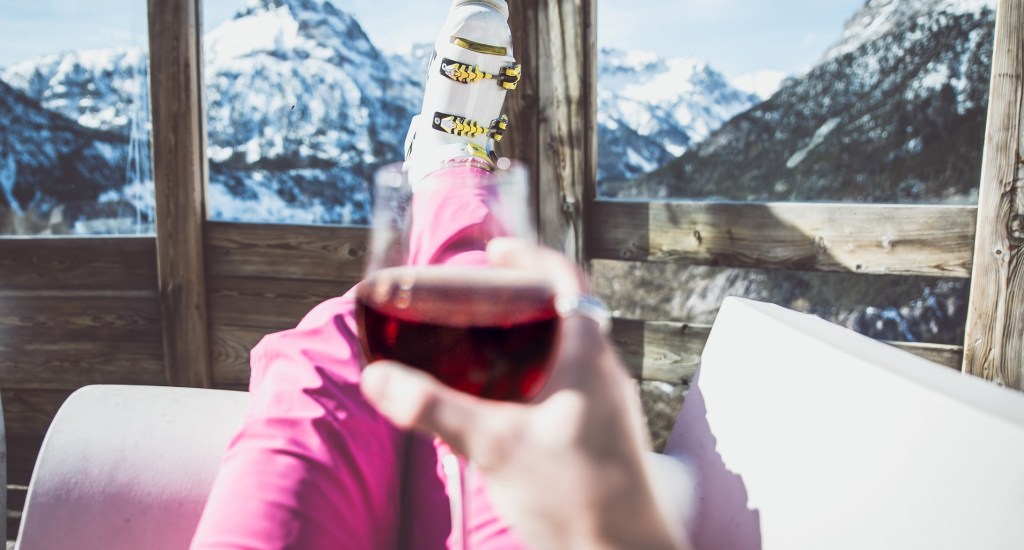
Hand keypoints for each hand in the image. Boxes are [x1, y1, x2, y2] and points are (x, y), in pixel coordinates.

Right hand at [360, 238, 689, 548]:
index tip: (496, 249)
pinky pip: (567, 385)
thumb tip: (378, 378)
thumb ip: (433, 409)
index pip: (567, 280)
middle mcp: (604, 372)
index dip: (531, 256)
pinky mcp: (601, 434)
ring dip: (528, 339)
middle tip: (478, 299)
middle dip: (522, 299)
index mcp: (588, 355)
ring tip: (482, 348)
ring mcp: (606, 405)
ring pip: (567, 351)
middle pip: (565, 312)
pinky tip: (502, 406)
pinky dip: (534, 376)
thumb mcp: (494, 446)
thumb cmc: (576, 496)